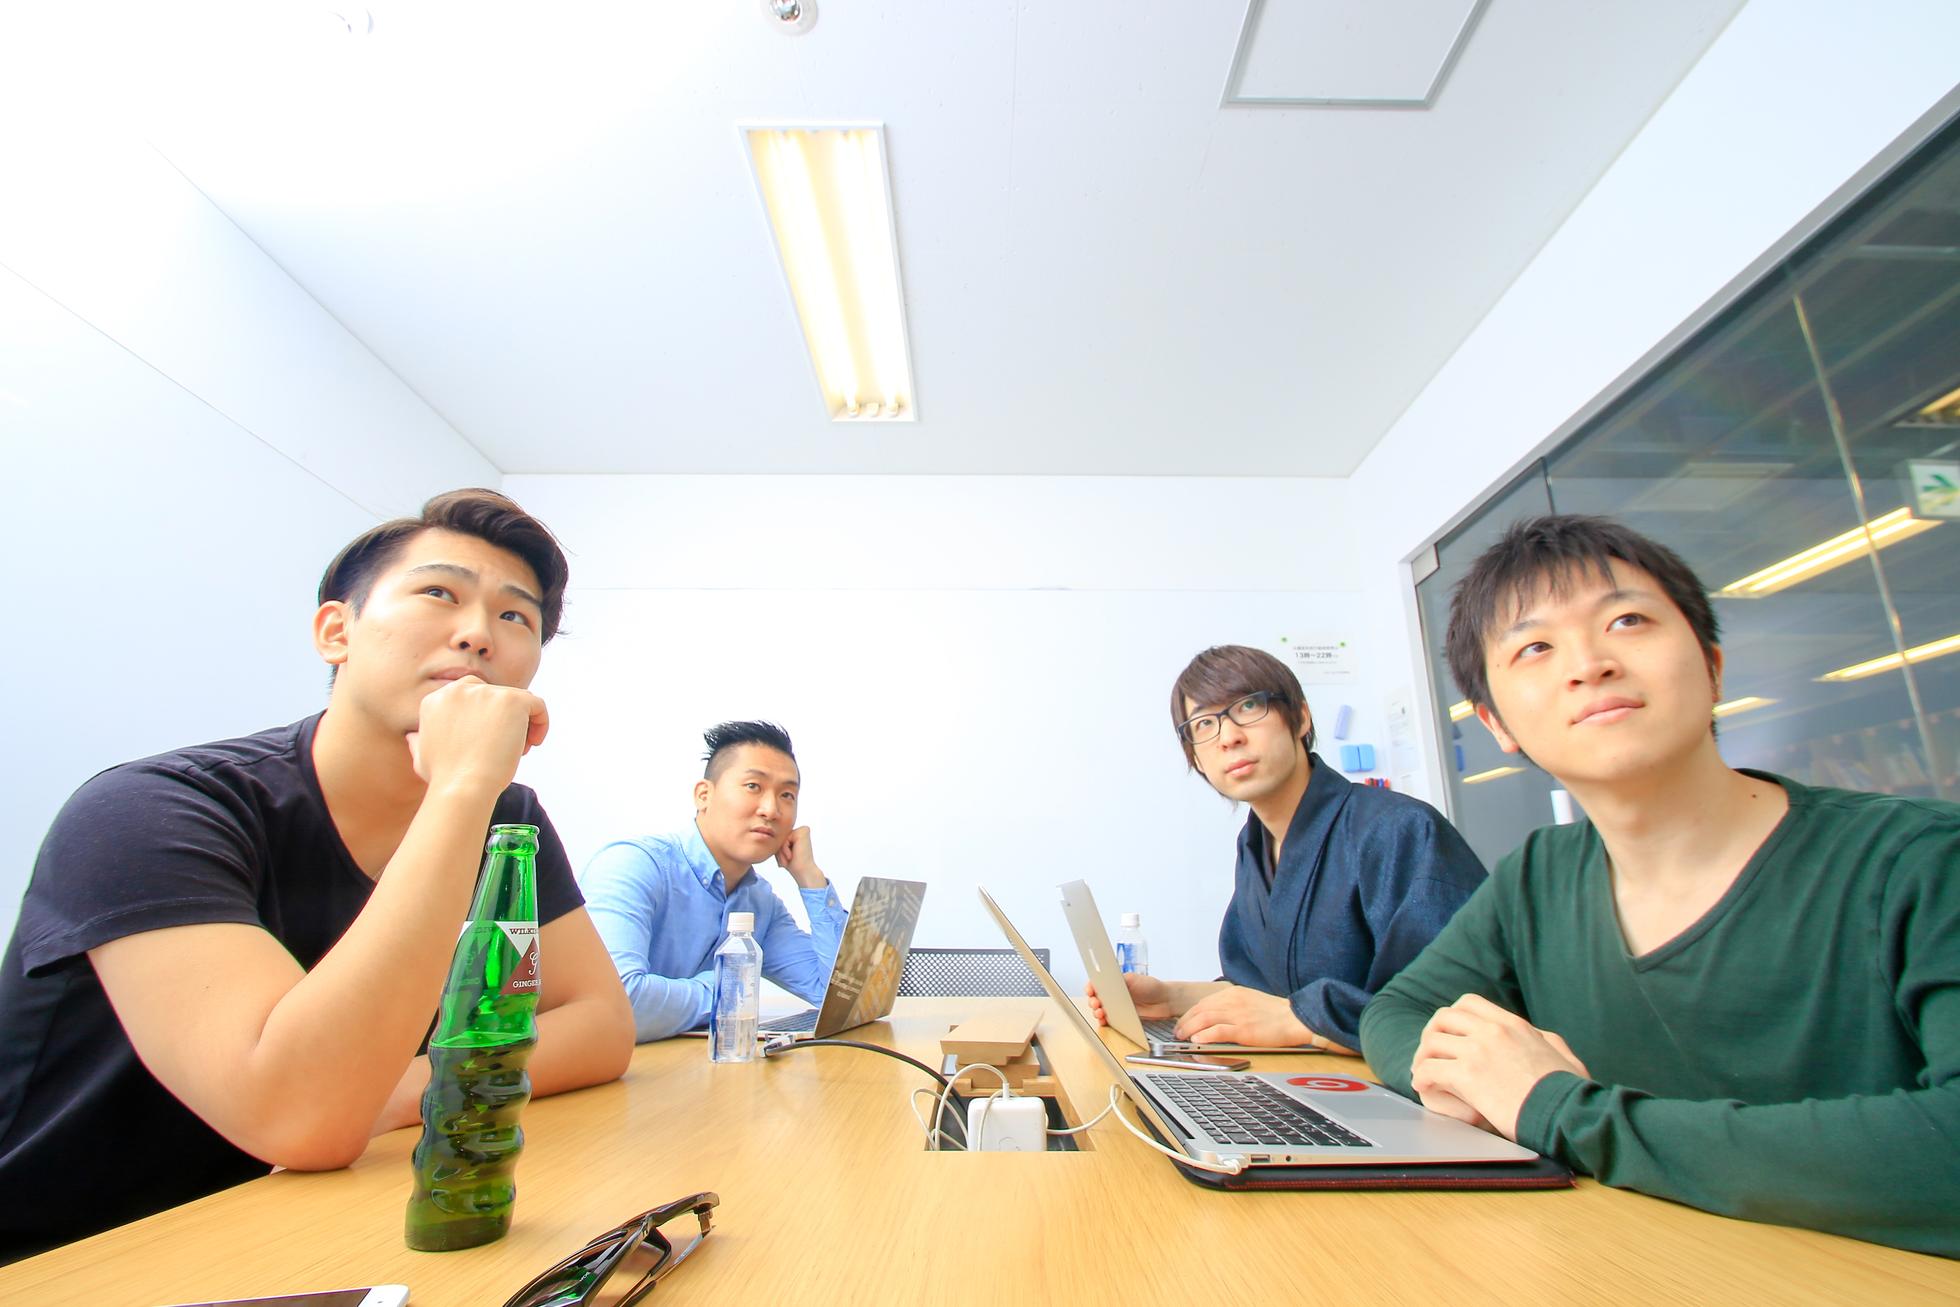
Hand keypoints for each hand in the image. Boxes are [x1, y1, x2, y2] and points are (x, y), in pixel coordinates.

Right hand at [405, 676, 548, 795]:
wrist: (461, 788)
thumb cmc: (443, 780)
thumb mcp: (421, 757)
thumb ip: (418, 740)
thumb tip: (413, 736)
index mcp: (436, 699)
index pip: (470, 697)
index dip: (483, 718)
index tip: (488, 742)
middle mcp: (459, 689)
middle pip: (493, 697)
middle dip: (502, 721)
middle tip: (505, 748)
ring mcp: (486, 693)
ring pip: (516, 702)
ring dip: (521, 725)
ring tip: (519, 751)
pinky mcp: (511, 700)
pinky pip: (536, 704)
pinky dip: (541, 722)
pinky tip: (534, 743)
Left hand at [773, 826, 825, 888]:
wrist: (804, 872)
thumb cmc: (793, 864)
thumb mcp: (783, 850)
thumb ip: (779, 840)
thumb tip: (773, 833)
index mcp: (798, 833)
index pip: (780, 837)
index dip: (780, 849)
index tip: (789, 857)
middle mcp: (802, 830)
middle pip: (780, 837)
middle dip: (780, 850)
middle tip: (789, 859)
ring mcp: (803, 830)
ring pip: (781, 838)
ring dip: (782, 851)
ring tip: (790, 858)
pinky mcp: (802, 832)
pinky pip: (784, 840)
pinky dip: (784, 850)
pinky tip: (792, 855)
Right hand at [1086, 973, 1171, 1025]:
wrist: (1165, 1001)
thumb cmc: (1151, 986)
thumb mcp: (1133, 978)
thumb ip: (1119, 980)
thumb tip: (1105, 984)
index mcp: (1114, 982)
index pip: (1097, 984)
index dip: (1090, 987)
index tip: (1090, 990)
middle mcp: (1113, 995)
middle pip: (1096, 998)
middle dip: (1092, 1001)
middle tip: (1096, 1003)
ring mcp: (1117, 1007)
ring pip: (1100, 1010)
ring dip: (1097, 1012)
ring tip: (1100, 1013)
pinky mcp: (1121, 1019)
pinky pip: (1109, 1021)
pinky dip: (1104, 1022)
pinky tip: (1104, 1021)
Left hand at [1175, 985, 1314, 1047]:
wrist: (1295, 1018)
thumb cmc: (1276, 1013)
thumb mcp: (1251, 1000)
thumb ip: (1233, 1005)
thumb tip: (1218, 1016)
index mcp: (1234, 993)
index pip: (1204, 1002)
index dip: (1190, 1013)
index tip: (1184, 1022)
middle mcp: (1232, 1001)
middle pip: (1200, 1010)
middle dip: (1185, 1021)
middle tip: (1178, 1032)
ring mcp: (1237, 1015)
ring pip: (1205, 1019)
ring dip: (1190, 1029)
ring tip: (1182, 1037)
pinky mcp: (1243, 1029)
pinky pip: (1218, 1031)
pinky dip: (1205, 1035)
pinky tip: (1197, 1040)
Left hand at [1408, 993, 1589, 1139]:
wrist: (1568, 1113)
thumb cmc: (1571, 1092)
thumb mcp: (1564, 1055)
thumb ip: (1547, 1042)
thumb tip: (1541, 1038)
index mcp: (1513, 1024)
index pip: (1470, 1003)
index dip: (1453, 1017)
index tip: (1448, 1034)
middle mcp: (1493, 1031)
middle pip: (1444, 1017)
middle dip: (1431, 1034)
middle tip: (1429, 1053)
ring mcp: (1479, 1051)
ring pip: (1432, 1042)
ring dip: (1423, 1057)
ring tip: (1422, 1073)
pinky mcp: (1468, 1076)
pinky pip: (1430, 1070)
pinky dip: (1422, 1078)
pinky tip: (1424, 1088)